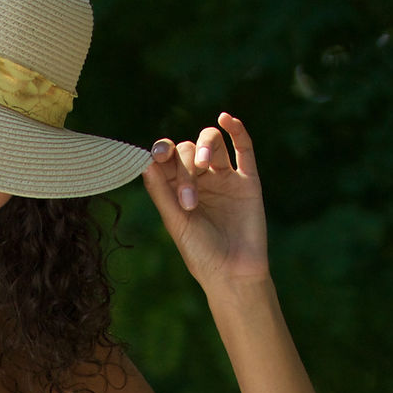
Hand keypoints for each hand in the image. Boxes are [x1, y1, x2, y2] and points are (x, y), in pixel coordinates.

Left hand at [142, 112, 268, 290]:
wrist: (233, 273)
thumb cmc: (199, 252)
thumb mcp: (175, 221)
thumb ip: (160, 191)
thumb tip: (143, 160)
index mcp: (175, 188)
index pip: (167, 158)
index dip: (162, 151)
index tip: (159, 157)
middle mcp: (199, 179)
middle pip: (188, 151)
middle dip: (185, 169)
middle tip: (188, 200)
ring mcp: (224, 178)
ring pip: (212, 144)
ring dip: (205, 147)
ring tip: (204, 166)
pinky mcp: (248, 181)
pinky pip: (244, 149)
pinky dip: (237, 131)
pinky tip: (226, 119)